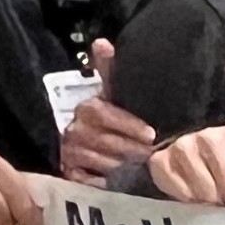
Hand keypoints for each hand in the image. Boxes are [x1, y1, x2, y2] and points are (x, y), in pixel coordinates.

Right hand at [58, 39, 157, 183]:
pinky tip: (123, 182)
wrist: (97, 142)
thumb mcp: (115, 93)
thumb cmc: (114, 115)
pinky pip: (88, 180)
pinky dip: (104, 182)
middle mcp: (74, 130)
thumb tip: (102, 43)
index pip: (104, 114)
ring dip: (124, 166)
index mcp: (87, 109)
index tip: (150, 133)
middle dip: (133, 149)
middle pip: (106, 141)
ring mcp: (70, 152)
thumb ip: (111, 70)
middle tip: (154, 156)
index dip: (128, 124)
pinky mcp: (70, 173)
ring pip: (101, 161)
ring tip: (144, 168)